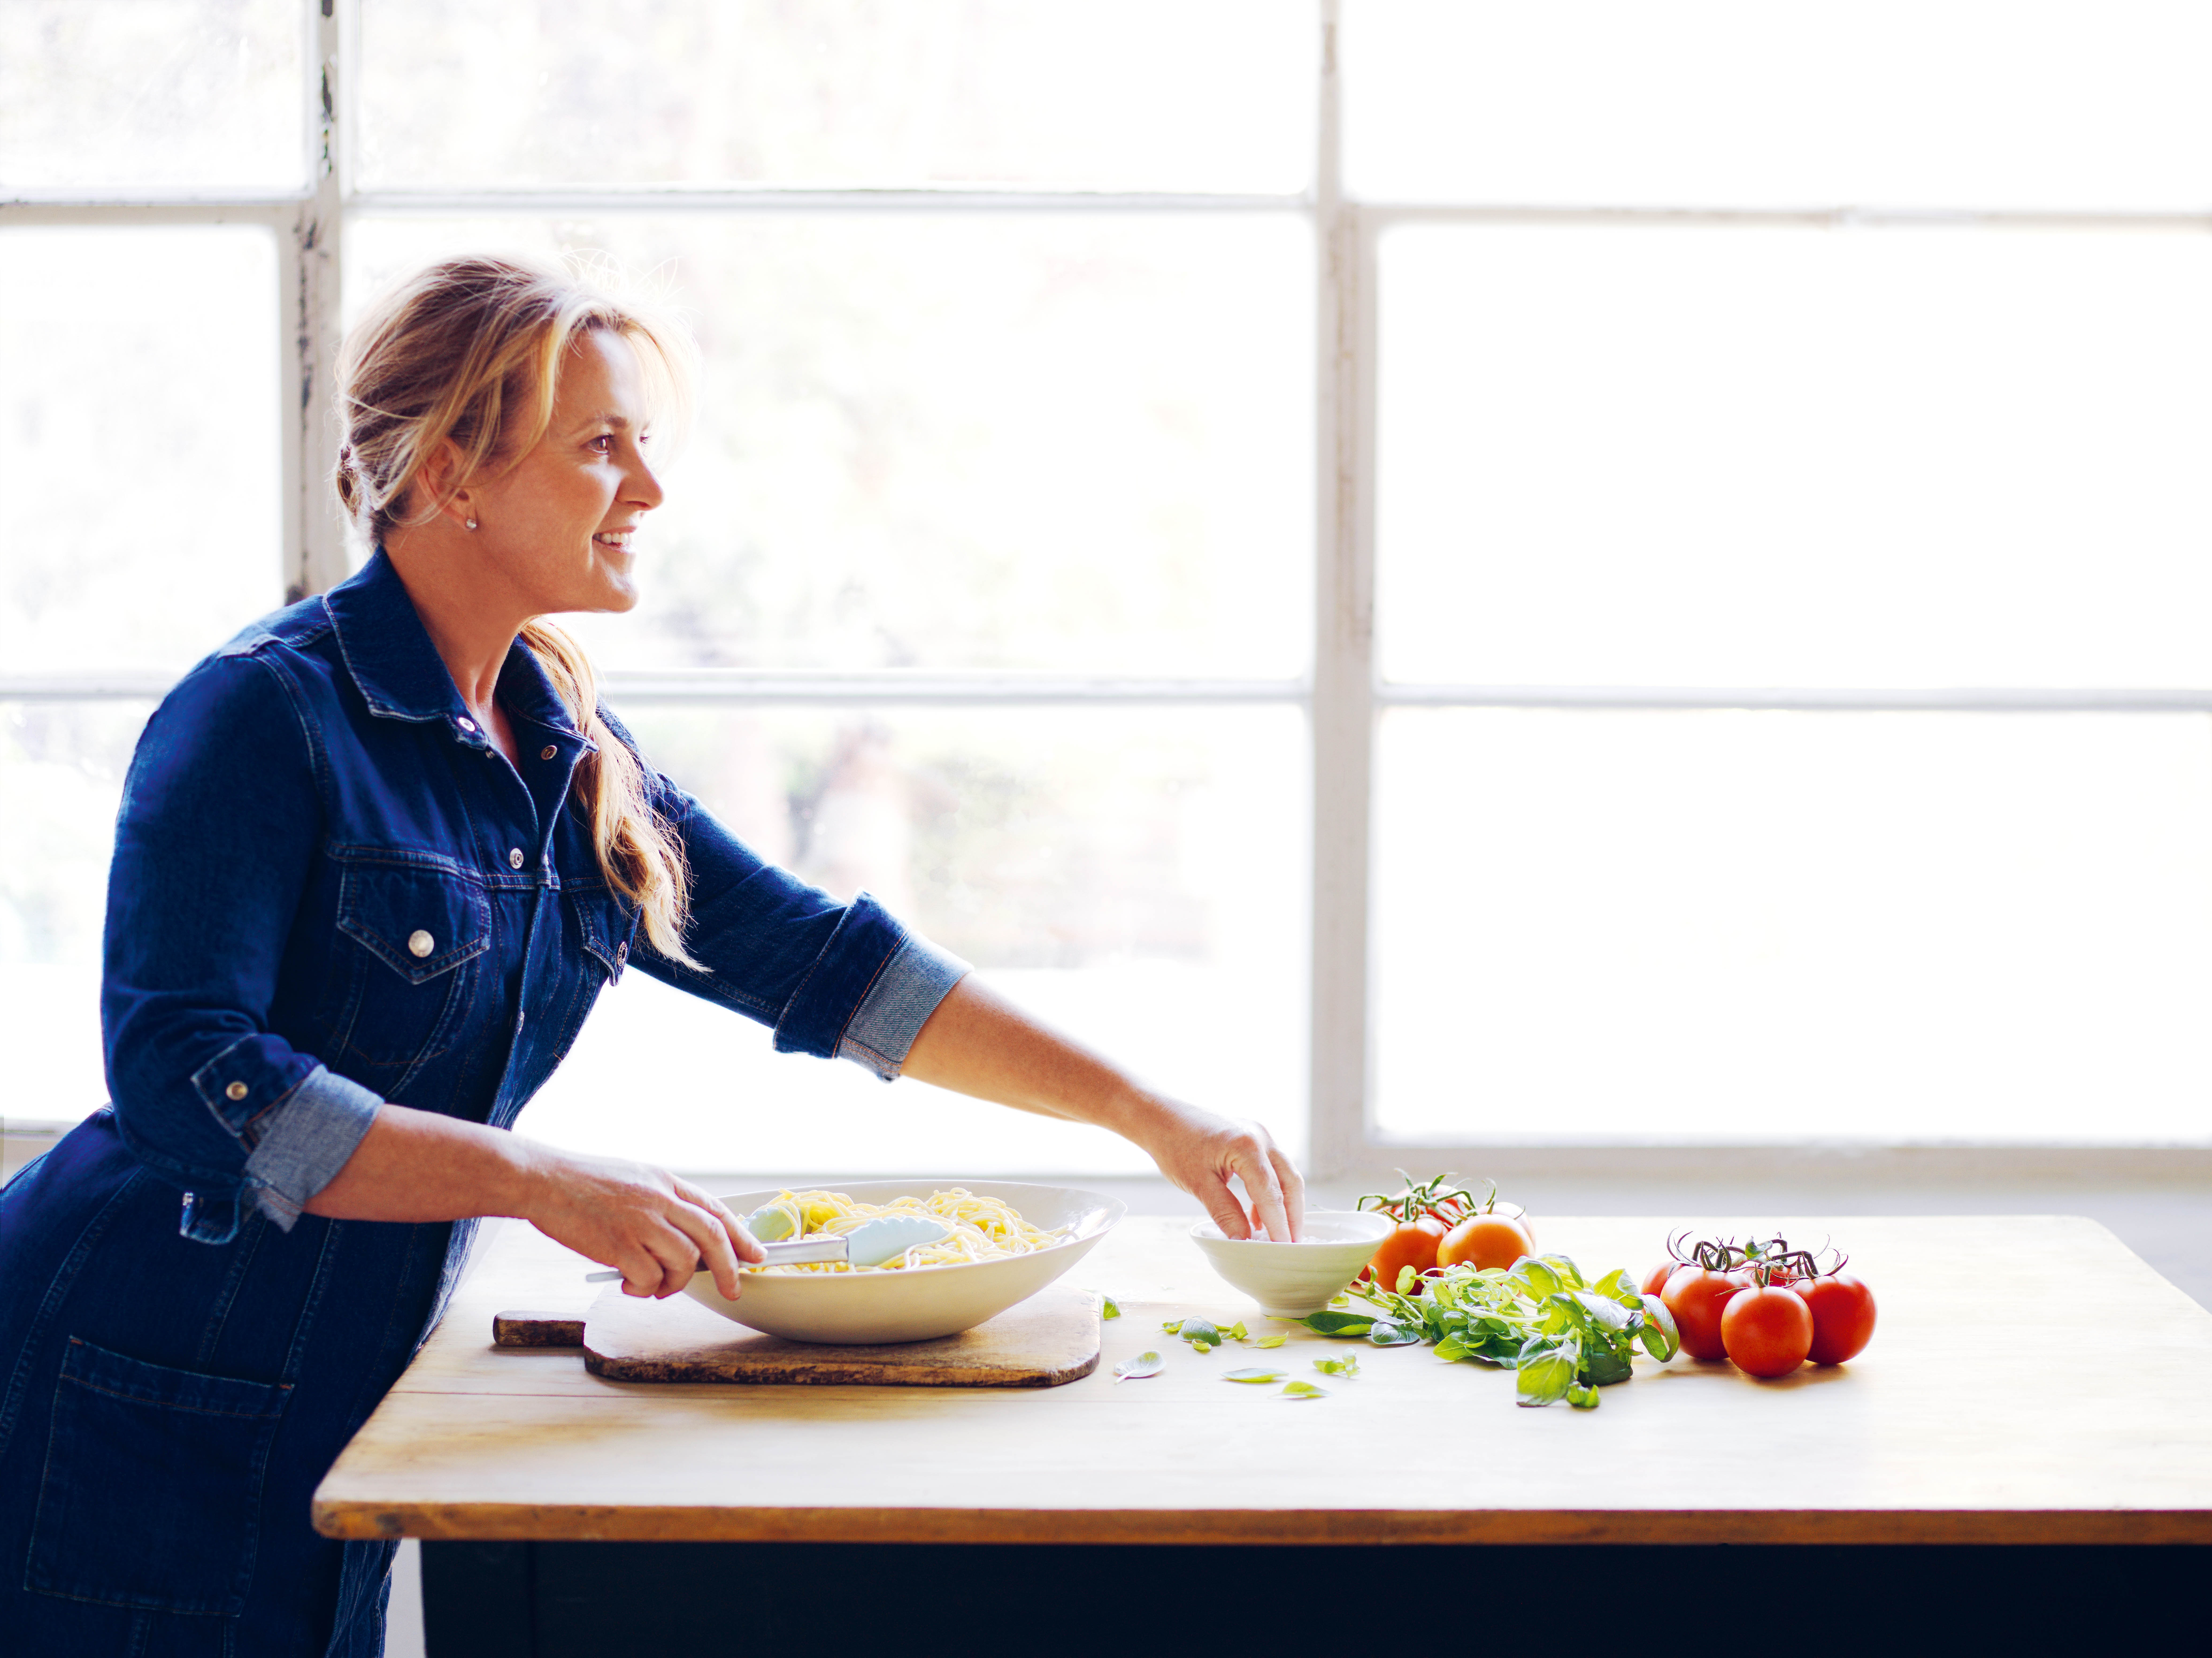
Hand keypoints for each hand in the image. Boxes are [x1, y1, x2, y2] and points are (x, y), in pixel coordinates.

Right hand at [518, 1148, 762, 1298]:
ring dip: (674, 1284)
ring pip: (682, 1262)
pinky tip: (628, 1286)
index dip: (739, 1235)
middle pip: (711, 1237)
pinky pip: (649, 1278)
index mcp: (665, 1181)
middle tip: (733, 1289)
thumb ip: (662, 1202)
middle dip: (728, 1267)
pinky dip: (645, 1290)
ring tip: (655, 1288)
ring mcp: (640, 1221)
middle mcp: (659, 1199)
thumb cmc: (584, 1182)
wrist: (543, 1180)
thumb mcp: (634, 1178)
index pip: (714, 1210)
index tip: (755, 1255)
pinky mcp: (619, 1245)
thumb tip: (687, 1236)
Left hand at [1133, 1098, 1304, 1241]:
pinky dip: (1269, 1191)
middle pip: (1288, 1181)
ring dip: (1284, 1203)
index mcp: (1247, 1146)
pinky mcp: (1252, 1138)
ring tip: (1277, 1234)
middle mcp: (1260, 1136)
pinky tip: (1257, 1216)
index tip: (1283, 1247)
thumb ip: (1225, 1212)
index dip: (1278, 1223)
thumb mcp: (1198, 1183)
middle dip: (1292, 1215)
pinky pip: (1270, 1168)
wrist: (1161, 1117)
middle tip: (1290, 1244)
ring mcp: (1258, 1134)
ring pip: (1284, 1174)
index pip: (1270, 1192)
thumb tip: (1244, 1239)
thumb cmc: (1175, 1145)